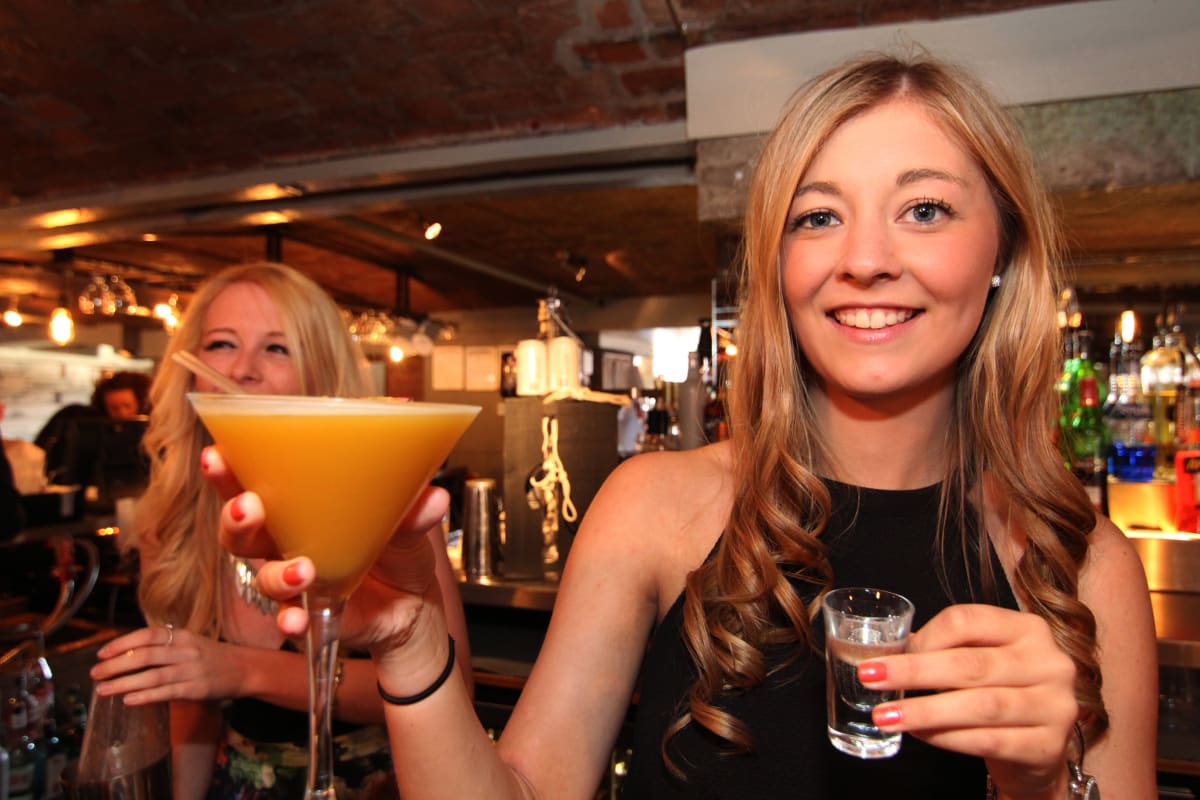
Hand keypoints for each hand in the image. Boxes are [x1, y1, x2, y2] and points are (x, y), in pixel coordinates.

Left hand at [90, 625, 248, 704]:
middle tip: (94, 674)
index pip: (146, 635)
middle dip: (115, 665)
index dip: (121, 643)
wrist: (246, 669)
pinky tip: (128, 700)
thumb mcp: (191, 643)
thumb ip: (165, 646)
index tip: (101, 653)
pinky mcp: (197, 689)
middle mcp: (185, 650)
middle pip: (144, 655)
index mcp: (182, 636)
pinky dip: (146, 696)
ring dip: (123, 683)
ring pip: (152, 675)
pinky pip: (167, 692)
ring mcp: (191, 670)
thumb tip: (129, 653)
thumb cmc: (213, 657)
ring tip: (102, 690)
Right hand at [204, 445, 451, 664]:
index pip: (253, 480)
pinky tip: (298, 619)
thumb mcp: (411, 522)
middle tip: (249, 506)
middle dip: (236, 516)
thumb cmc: (397, 548)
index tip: (217, 454)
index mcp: (299, 505)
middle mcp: (285, 541)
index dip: (228, 469)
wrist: (414, 605)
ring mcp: (294, 580)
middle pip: (241, 529)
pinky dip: (291, 620)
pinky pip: (289, 619)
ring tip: (304, 569)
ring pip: (263, 575)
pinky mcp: (309, 613)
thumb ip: (415, 509)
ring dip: (277, 573)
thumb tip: (434, 497)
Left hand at [860, 604, 1075, 797]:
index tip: (889, 653)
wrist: (1040, 749)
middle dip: (913, 671)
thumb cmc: (1001, 692)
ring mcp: (1054, 706)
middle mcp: (1048, 663)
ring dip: (925, 710)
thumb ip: (944, 649)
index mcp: (1028, 629)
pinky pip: (988, 740)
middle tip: (870, 677)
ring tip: (886, 715)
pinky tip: (919, 734)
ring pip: (980, 705)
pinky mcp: (1048, 746)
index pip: (968, 620)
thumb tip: (885, 650)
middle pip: (971, 664)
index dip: (925, 637)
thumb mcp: (983, 660)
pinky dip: (947, 737)